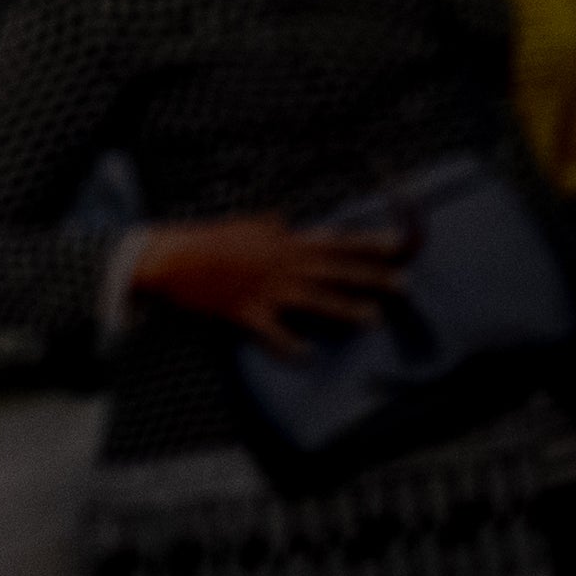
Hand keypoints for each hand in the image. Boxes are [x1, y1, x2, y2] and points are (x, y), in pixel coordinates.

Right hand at [124, 216, 408, 349]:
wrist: (171, 259)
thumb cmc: (207, 241)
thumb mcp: (242, 226)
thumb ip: (267, 225)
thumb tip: (285, 220)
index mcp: (282, 243)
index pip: (333, 242)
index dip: (367, 243)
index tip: (397, 245)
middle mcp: (280, 264)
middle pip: (333, 270)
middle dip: (370, 277)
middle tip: (403, 284)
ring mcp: (264, 288)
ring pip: (312, 299)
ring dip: (343, 309)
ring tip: (373, 318)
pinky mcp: (244, 311)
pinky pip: (271, 331)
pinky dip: (287, 344)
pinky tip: (306, 355)